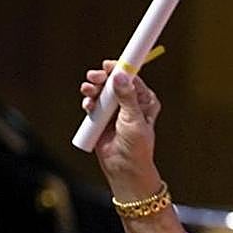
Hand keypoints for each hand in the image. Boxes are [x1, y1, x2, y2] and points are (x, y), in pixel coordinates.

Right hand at [79, 60, 162, 194]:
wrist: (123, 167)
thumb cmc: (136, 146)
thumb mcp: (134, 120)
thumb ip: (126, 98)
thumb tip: (120, 76)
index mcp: (144, 100)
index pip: (132, 78)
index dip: (120, 69)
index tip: (109, 64)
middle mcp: (129, 102)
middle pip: (114, 82)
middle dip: (103, 78)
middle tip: (94, 77)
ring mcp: (114, 109)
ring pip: (102, 91)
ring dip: (93, 89)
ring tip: (88, 91)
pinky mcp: (101, 118)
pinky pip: (93, 104)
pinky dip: (89, 102)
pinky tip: (88, 105)